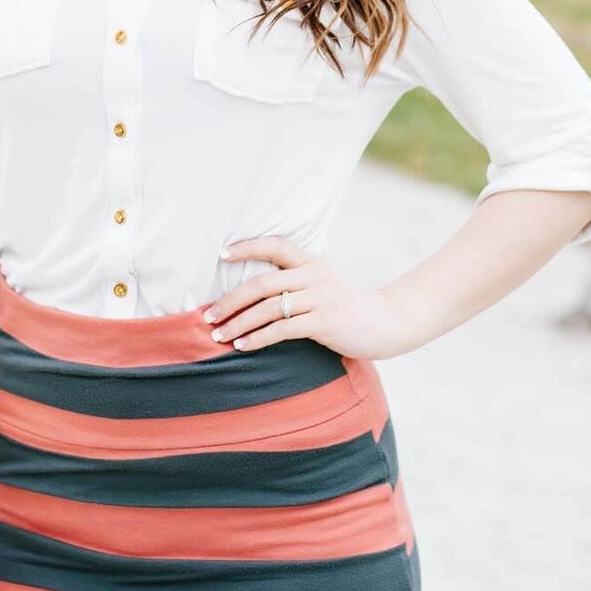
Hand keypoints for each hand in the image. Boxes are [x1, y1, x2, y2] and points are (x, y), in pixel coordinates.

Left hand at [202, 234, 401, 359]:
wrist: (381, 323)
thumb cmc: (342, 305)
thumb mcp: (320, 283)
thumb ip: (293, 281)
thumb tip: (251, 290)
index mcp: (310, 262)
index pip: (275, 245)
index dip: (247, 247)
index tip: (222, 254)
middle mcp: (313, 275)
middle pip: (263, 283)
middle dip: (231, 300)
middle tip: (208, 315)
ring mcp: (319, 298)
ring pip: (269, 309)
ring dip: (239, 323)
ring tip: (219, 335)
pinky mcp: (324, 322)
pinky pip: (282, 330)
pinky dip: (258, 338)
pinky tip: (242, 346)